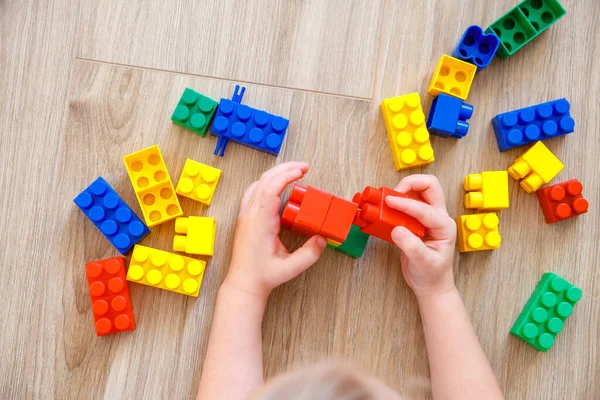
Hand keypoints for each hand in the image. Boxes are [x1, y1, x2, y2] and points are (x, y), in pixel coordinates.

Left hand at [226, 162, 326, 298]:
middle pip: (265, 180)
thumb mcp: (290, 268)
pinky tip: (276, 184)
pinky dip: (266, 182)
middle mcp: (250, 215)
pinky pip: (253, 192)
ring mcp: (245, 215)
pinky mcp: (245, 218)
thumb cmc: (263, 276)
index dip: (286, 176)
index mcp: (260, 223)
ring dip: (275, 174)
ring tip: (293, 171)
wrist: (243, 283)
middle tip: (304, 167)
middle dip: (285, 169)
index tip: (302, 171)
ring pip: (258, 184)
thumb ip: (309, 254)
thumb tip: (323, 239)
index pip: (271, 189)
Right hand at [385, 175, 456, 297]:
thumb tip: (397, 230)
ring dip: (403, 190)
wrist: (431, 284)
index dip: (406, 204)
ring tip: (387, 200)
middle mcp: (438, 217)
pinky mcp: (416, 221)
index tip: (390, 201)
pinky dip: (397, 201)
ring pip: (419, 191)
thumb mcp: (424, 263)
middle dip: (411, 183)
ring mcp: (428, 218)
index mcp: (444, 226)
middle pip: (430, 186)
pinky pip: (409, 203)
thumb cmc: (431, 275)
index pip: (425, 209)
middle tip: (393, 193)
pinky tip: (386, 208)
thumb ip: (412, 246)